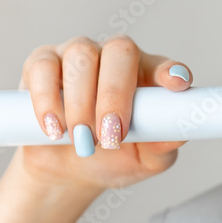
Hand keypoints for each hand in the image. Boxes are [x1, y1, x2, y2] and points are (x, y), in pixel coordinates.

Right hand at [11, 35, 192, 196]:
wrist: (66, 171)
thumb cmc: (113, 158)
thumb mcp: (145, 160)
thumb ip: (163, 144)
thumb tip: (180, 131)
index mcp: (147, 76)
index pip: (163, 65)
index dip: (170, 71)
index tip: (177, 85)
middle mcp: (115, 59)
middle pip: (120, 51)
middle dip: (115, 93)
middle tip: (111, 134)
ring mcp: (78, 56)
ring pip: (81, 55)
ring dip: (81, 101)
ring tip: (82, 140)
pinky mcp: (42, 63)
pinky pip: (43, 67)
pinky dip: (47, 99)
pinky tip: (55, 128)